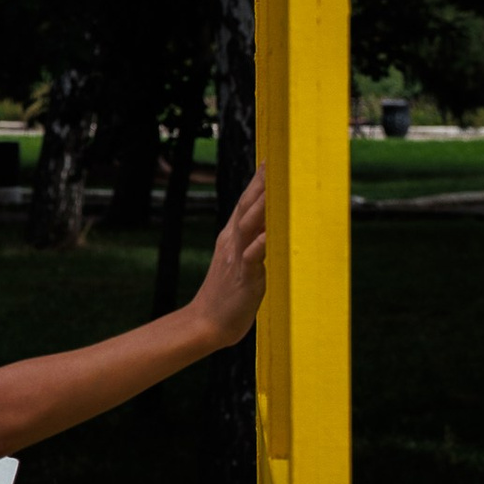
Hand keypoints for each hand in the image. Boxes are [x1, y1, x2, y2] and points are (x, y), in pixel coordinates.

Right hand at [189, 172, 267, 347]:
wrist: (206, 323)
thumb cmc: (227, 295)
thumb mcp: (239, 261)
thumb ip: (253, 241)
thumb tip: (272, 225)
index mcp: (231, 237)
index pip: (244, 203)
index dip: (257, 182)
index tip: (270, 160)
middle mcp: (232, 242)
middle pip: (246, 206)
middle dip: (262, 184)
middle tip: (277, 162)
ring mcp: (236, 258)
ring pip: (249, 224)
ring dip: (263, 205)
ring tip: (278, 186)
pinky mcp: (244, 277)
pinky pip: (253, 256)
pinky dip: (262, 242)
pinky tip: (271, 232)